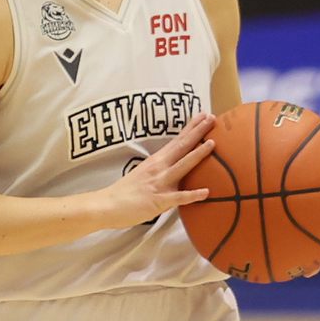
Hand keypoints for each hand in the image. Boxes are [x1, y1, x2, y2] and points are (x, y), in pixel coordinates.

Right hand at [97, 114, 216, 228]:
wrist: (107, 205)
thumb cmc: (126, 192)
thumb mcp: (145, 173)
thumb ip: (161, 169)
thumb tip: (174, 166)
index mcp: (156, 160)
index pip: (177, 140)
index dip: (191, 128)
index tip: (203, 115)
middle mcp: (159, 167)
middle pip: (181, 146)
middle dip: (198, 132)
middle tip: (211, 117)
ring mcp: (159, 183)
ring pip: (182, 166)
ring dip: (197, 154)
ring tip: (212, 143)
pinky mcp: (159, 200)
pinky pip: (178, 197)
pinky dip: (192, 195)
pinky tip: (206, 192)